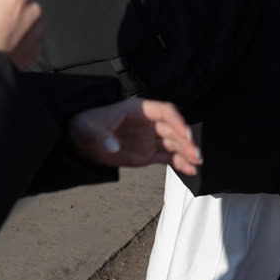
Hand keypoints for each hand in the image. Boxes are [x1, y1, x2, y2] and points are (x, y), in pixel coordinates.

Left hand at [70, 97, 201, 173]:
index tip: (185, 133)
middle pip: (174, 129)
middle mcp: (150, 123)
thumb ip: (101, 137)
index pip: (165, 111)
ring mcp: (150, 139)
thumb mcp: (89, 128)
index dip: (177, 121)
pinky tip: (190, 170)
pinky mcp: (148, 154)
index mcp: (140, 110)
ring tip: (197, 162)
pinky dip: (179, 163)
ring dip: (186, 152)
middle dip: (186, 141)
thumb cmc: (86, 126)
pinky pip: (167, 157)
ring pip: (174, 144)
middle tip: (196, 154)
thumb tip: (113, 147)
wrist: (82, 141)